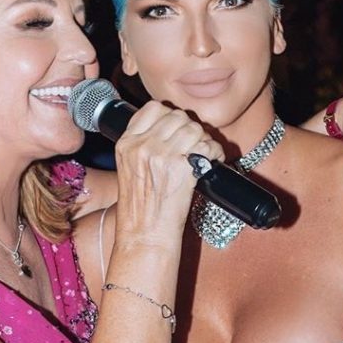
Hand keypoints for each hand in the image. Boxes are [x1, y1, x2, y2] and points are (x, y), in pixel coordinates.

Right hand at [114, 101, 223, 243]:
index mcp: (126, 144)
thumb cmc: (140, 209)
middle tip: (194, 144)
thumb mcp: (129, 170)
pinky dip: (215, 152)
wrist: (145, 234)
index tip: (177, 128)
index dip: (170, 115)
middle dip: (190, 128)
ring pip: (194, 128)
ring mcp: (161, 154)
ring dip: (205, 139)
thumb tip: (169, 131)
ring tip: (205, 154)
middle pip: (178, 116)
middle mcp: (142, 145)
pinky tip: (213, 162)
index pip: (153, 108)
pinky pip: (207, 145)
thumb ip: (142, 147)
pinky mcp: (181, 166)